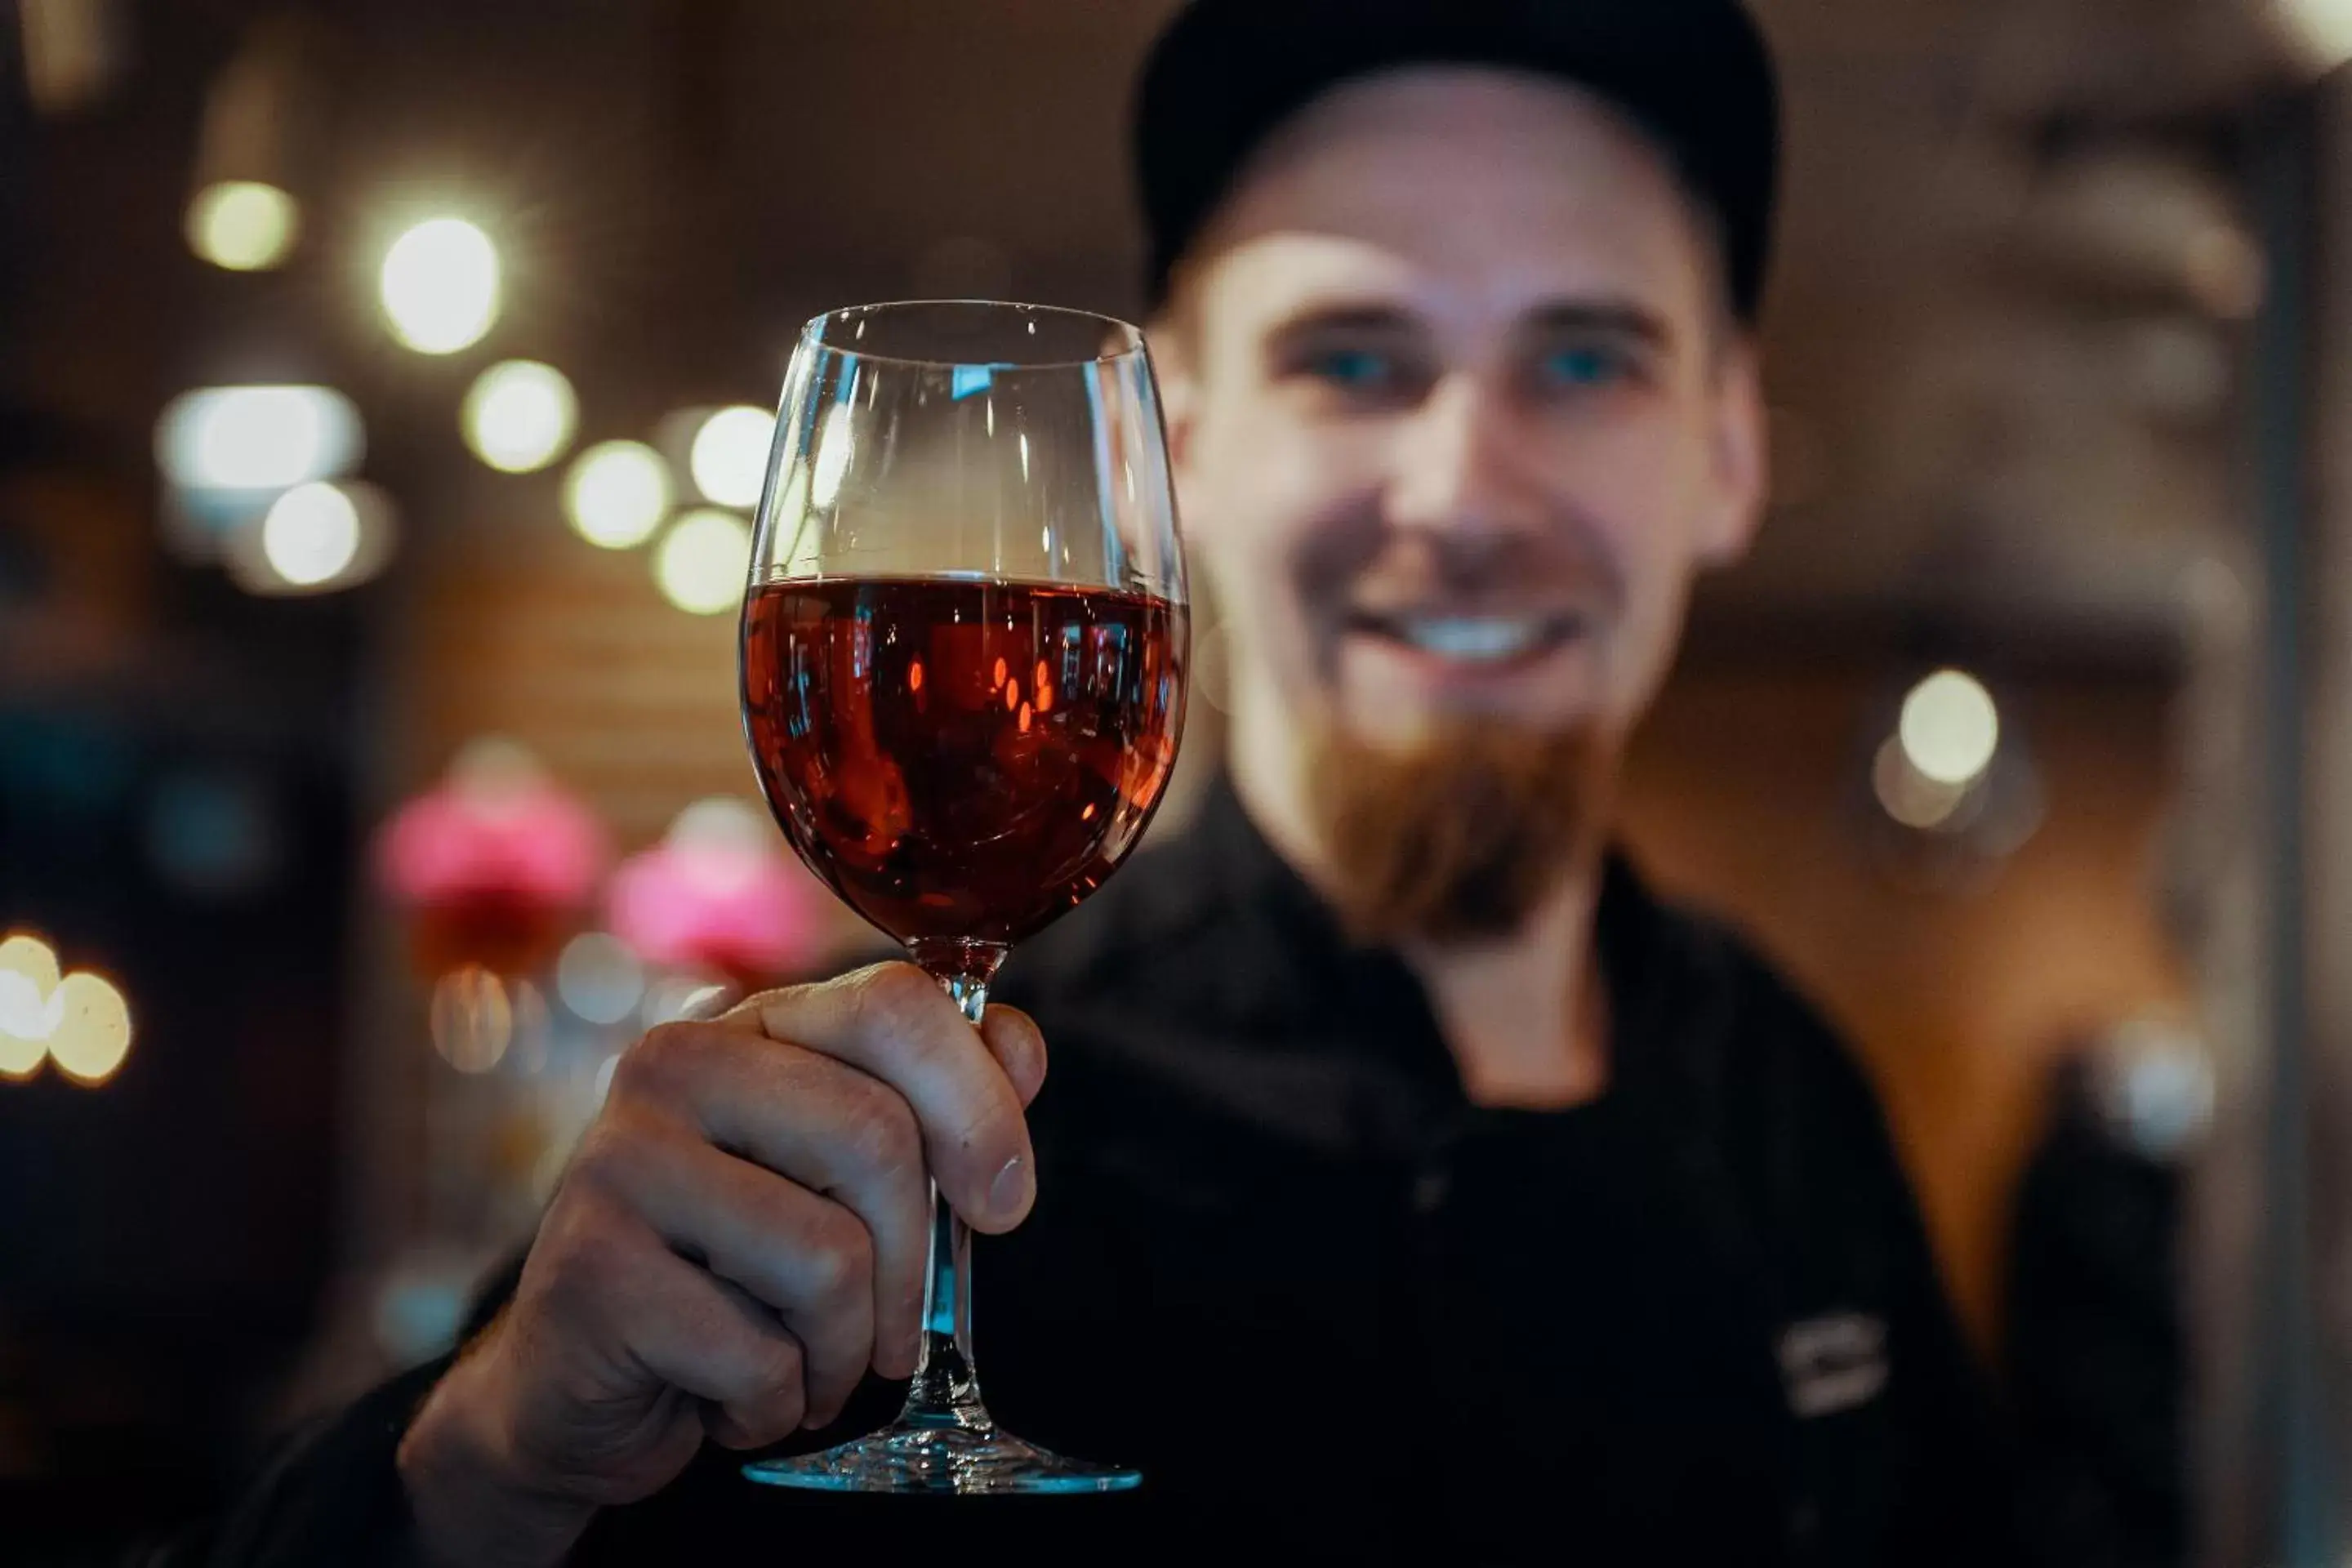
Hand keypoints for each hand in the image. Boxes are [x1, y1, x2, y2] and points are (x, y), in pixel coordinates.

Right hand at [395, 963, 1046, 1567]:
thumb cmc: (732, 1272)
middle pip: (876, 1138)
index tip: (1004, 1203)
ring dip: (841, 1351)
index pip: (894, 1005)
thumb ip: (935, 1104)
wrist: (578, 1387)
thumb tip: (1019, 1048)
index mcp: (749, 1025)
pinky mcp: (592, 1269)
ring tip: (800, 1364)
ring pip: (828, 1257)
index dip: (979, 1103)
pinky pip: (759, 1353)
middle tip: (890, 1335)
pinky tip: (726, 1397)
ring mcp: (620, 1159)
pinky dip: (773, 1403)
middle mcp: (674, 1065)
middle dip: (914, 1268)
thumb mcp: (838, 1181)